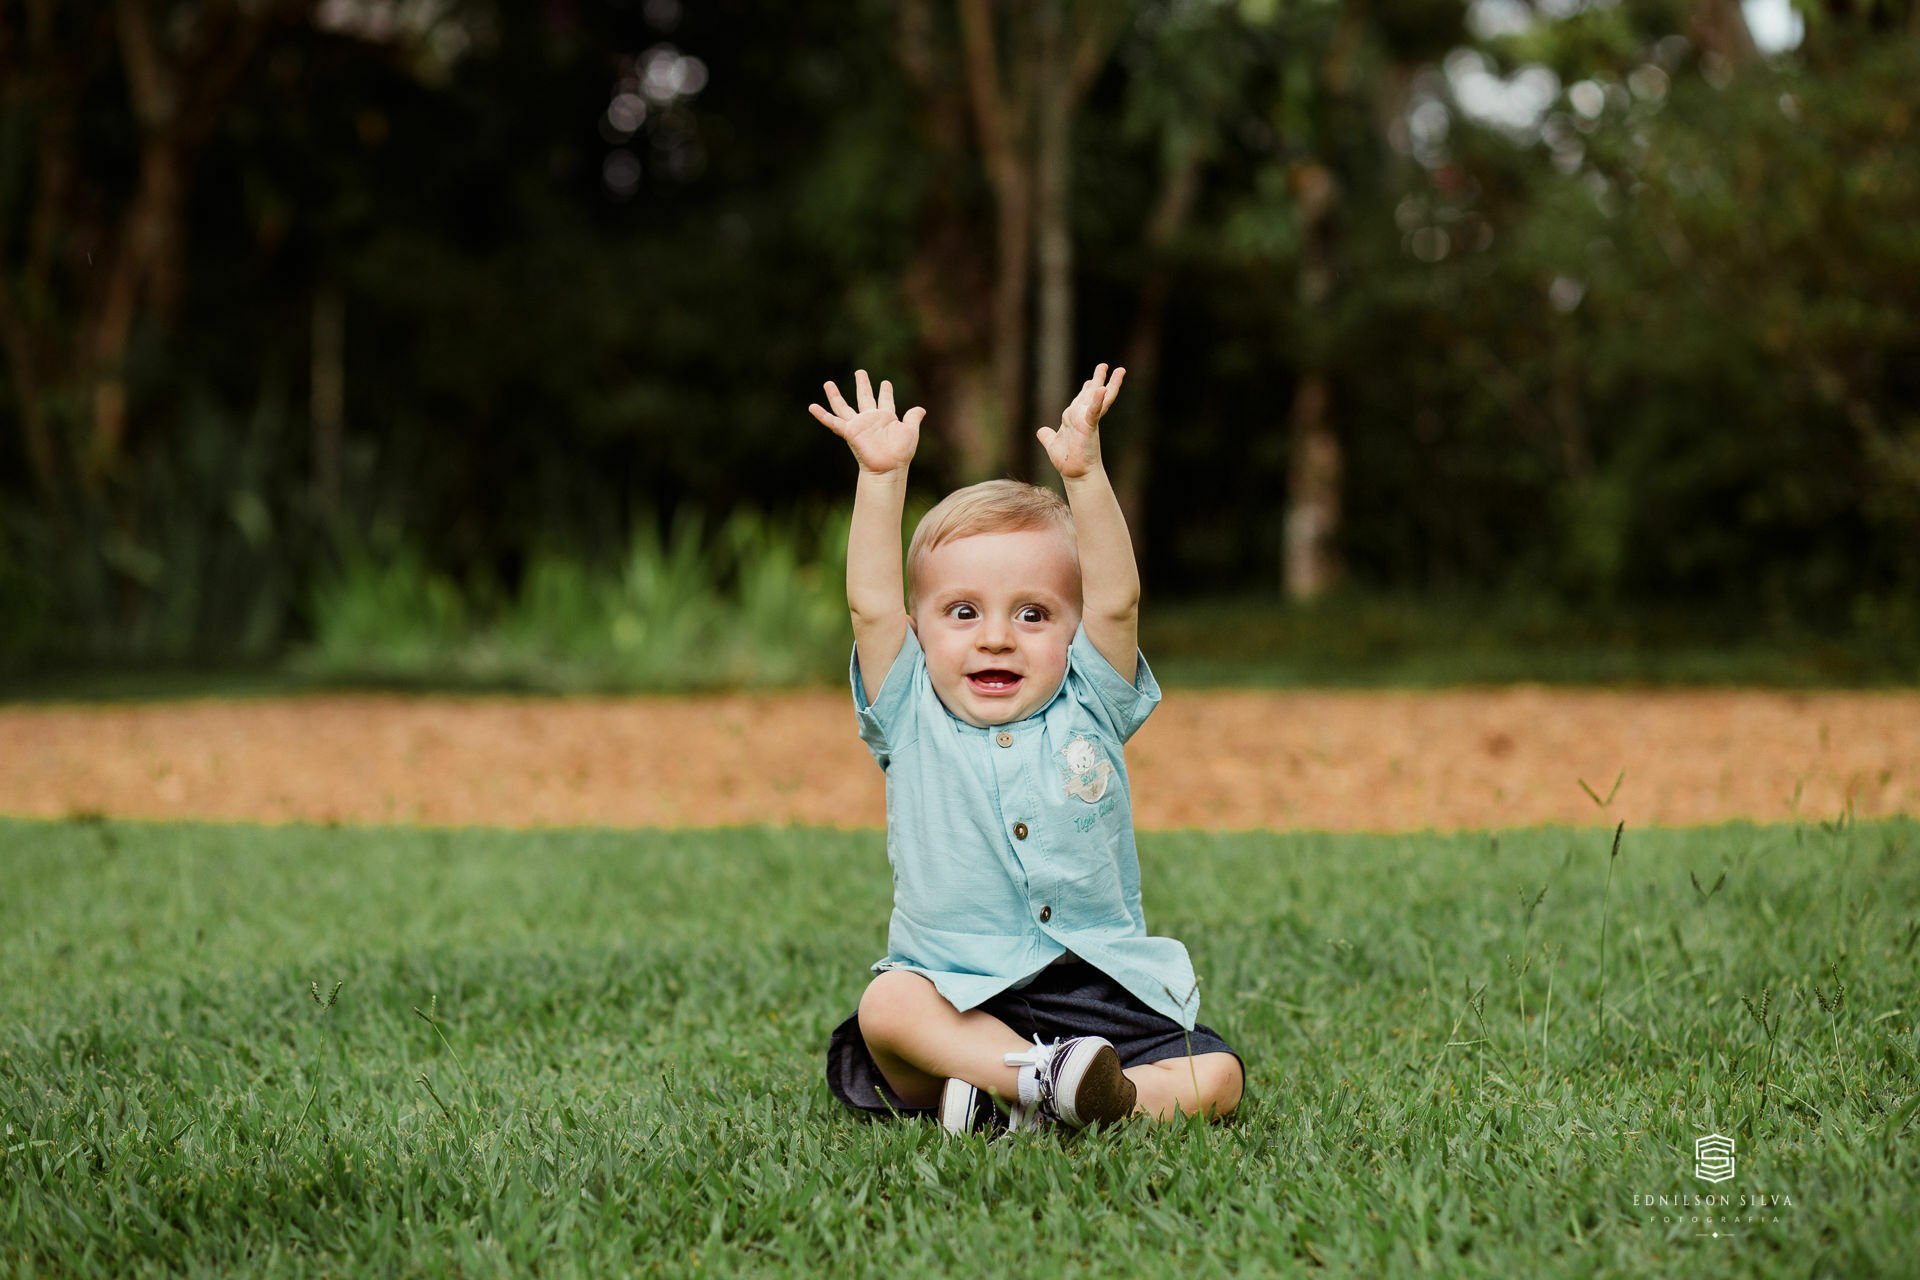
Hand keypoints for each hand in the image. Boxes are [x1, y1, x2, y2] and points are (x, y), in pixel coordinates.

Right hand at [810, 370, 923, 475]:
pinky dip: (822, 415)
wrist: (889, 467)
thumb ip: (913, 418)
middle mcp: (870, 420)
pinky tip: (812, 407)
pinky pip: (833, 422)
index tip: (885, 382)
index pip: (885, 401)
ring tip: (827, 383)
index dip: (885, 392)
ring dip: (835, 395)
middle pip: (864, 398)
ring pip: (843, 407)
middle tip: (860, 372)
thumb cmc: (901, 453)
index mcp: (886, 418)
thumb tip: (921, 409)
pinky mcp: (849, 432)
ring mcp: (858, 425)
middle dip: (863, 384)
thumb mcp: (910, 431)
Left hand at [1038, 363, 1124, 480]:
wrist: (1074, 473)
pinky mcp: (1089, 426)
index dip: (1087, 389)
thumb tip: (1041, 431)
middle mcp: (1084, 417)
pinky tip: (1101, 389)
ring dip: (1109, 383)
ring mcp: (1088, 420)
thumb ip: (1047, 436)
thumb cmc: (1067, 460)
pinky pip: (1093, 411)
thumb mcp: (1053, 444)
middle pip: (1093, 394)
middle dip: (1099, 379)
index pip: (1083, 400)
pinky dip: (1097, 400)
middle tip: (1104, 365)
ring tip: (1119, 370)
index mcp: (1076, 419)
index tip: (1091, 380)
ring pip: (1100, 398)